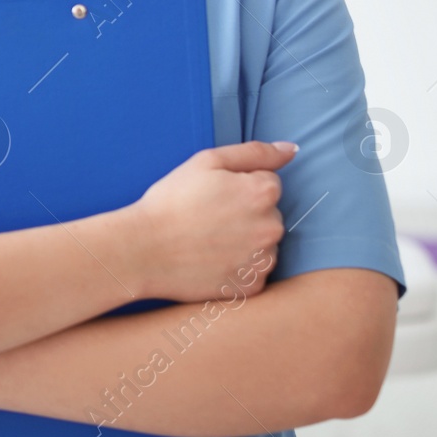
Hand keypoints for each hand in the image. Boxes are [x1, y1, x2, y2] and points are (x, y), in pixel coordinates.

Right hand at [126, 140, 294, 303]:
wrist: (145, 249)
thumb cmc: (172, 201)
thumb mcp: (207, 161)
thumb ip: (255, 152)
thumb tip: (292, 149)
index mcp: (263, 193)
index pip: (268, 184)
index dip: (239, 186)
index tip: (214, 195)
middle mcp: (272, 227)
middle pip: (269, 214)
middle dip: (246, 214)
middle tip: (208, 217)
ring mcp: (263, 260)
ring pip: (263, 244)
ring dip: (245, 241)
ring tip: (208, 240)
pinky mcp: (252, 286)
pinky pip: (253, 272)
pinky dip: (238, 267)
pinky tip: (212, 260)